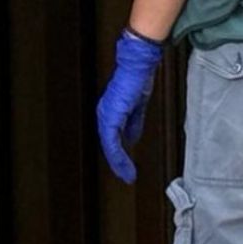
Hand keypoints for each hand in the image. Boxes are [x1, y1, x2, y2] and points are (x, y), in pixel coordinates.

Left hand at [96, 29, 164, 182]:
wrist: (138, 66)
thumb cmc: (138, 79)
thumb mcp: (137, 106)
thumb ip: (133, 123)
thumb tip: (131, 140)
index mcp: (110, 112)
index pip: (111, 138)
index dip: (118, 154)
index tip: (126, 167)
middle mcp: (104, 115)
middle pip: (108, 145)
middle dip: (117, 163)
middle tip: (126, 176)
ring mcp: (106, 116)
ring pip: (109, 146)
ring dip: (118, 163)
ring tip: (127, 175)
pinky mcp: (111, 117)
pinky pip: (112, 142)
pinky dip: (118, 155)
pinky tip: (125, 163)